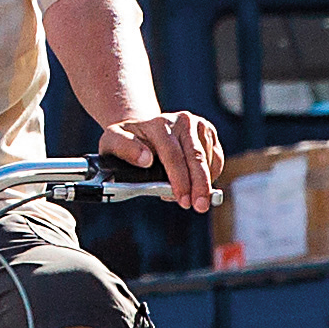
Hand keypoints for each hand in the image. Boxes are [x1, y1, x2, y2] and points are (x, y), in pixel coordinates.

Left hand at [98, 109, 222, 214]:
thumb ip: (124, 148)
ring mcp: (197, 125)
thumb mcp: (112, 142)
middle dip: (199, 185)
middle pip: (195, 157)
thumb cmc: (127, 140)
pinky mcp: (208, 132)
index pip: (172, 155)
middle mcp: (181, 120)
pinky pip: (216, 159)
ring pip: (208, 160)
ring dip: (202, 184)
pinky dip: (211, 175)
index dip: (178, 180)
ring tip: (193, 200)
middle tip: (199, 207)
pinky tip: (198, 185)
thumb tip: (145, 159)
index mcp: (159, 124)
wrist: (143, 128)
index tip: (181, 199)